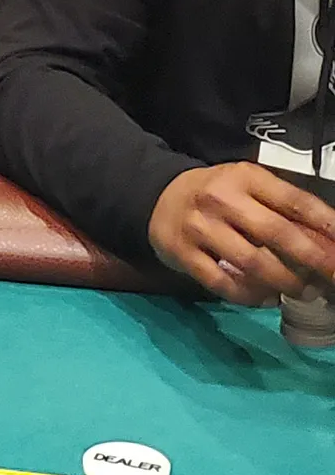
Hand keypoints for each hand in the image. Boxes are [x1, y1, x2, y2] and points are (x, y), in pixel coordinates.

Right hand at [148, 162, 334, 304]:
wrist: (157, 197)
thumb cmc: (215, 194)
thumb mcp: (247, 187)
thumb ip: (282, 208)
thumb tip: (329, 242)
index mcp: (244, 178)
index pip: (294, 200)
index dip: (326, 225)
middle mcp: (220, 199)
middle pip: (276, 233)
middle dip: (313, 260)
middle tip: (333, 277)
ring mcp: (199, 227)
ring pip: (252, 263)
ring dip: (284, 282)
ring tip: (301, 291)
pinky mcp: (182, 253)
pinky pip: (223, 283)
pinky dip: (250, 296)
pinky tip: (265, 297)